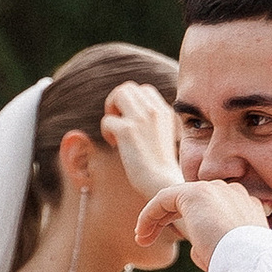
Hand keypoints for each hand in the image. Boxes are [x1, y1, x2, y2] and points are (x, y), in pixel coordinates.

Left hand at [99, 80, 180, 196]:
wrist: (162, 183)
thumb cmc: (159, 165)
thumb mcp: (161, 135)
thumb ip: (150, 121)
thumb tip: (128, 114)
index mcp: (165, 111)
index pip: (143, 90)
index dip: (131, 103)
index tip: (130, 122)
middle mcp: (154, 110)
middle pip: (128, 88)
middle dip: (116, 103)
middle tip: (117, 124)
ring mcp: (142, 119)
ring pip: (119, 94)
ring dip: (110, 110)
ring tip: (114, 131)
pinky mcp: (128, 131)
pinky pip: (107, 120)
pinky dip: (107, 132)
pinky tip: (115, 146)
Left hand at [133, 175, 271, 271]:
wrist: (252, 263)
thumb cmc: (244, 268)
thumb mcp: (233, 257)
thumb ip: (217, 247)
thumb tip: (200, 251)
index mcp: (246, 205)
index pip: (212, 205)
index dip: (190, 220)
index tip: (180, 241)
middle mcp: (232, 191)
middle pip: (192, 199)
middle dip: (169, 217)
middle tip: (150, 237)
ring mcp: (215, 189)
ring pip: (176, 197)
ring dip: (157, 218)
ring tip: (142, 238)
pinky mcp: (195, 193)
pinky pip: (164, 199)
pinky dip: (149, 214)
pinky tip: (141, 232)